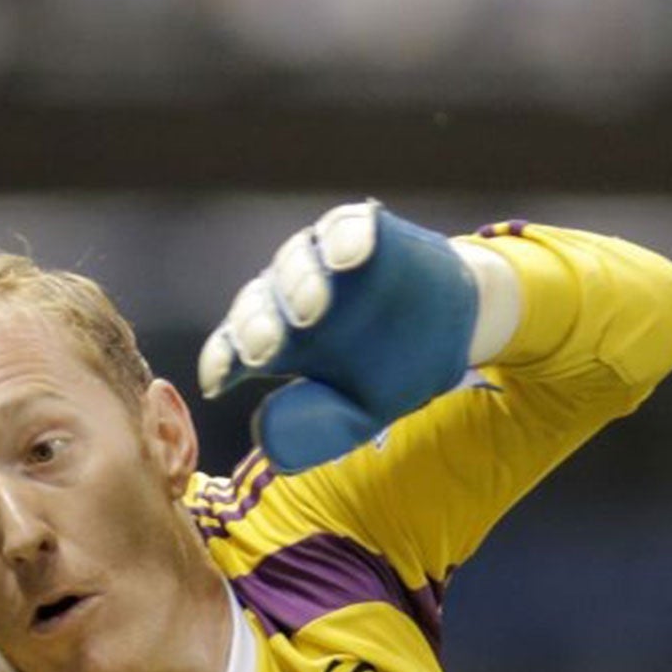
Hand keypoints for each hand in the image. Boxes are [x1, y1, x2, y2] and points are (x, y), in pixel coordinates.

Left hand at [198, 200, 511, 473]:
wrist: (452, 330)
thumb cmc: (389, 374)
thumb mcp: (356, 414)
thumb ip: (316, 430)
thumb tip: (267, 443)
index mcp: (277, 345)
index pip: (232, 348)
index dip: (221, 362)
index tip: (219, 382)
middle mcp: (289, 300)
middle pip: (256, 303)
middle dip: (255, 325)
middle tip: (264, 348)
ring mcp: (323, 263)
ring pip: (294, 261)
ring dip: (298, 283)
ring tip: (312, 310)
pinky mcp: (360, 233)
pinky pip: (344, 228)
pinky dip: (346, 239)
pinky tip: (352, 258)